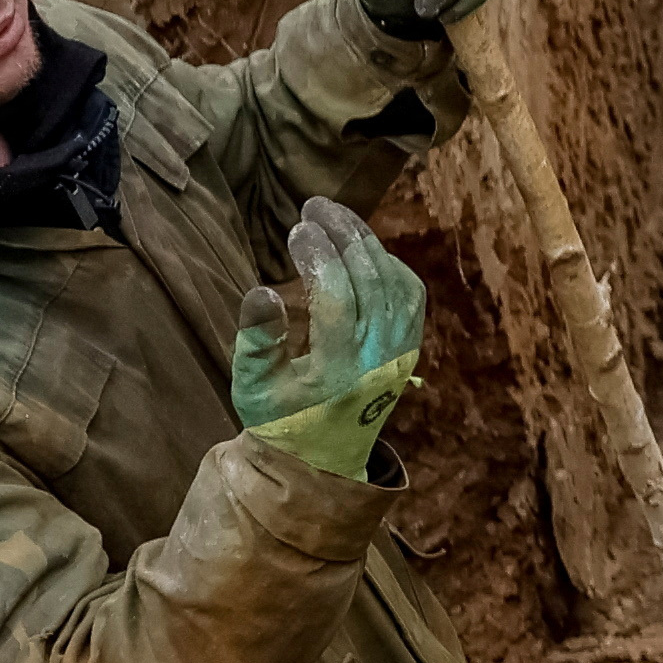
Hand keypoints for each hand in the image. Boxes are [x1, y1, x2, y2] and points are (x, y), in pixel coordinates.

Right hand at [230, 195, 426, 477]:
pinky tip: (362, 247)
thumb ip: (255, 341)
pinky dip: (389, 263)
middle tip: (314, 206)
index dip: (319, 257)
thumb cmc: (279, 417)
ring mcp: (399, 354)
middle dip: (344, 235)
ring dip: (367, 242)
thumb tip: (262, 290)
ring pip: (395, 282)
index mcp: (336, 373)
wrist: (323, 456)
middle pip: (371, 281)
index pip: (337, 300)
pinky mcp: (408, 348)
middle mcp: (377, 361)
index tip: (297, 229)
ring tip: (335, 216)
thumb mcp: (252, 387)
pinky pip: (410, 294)